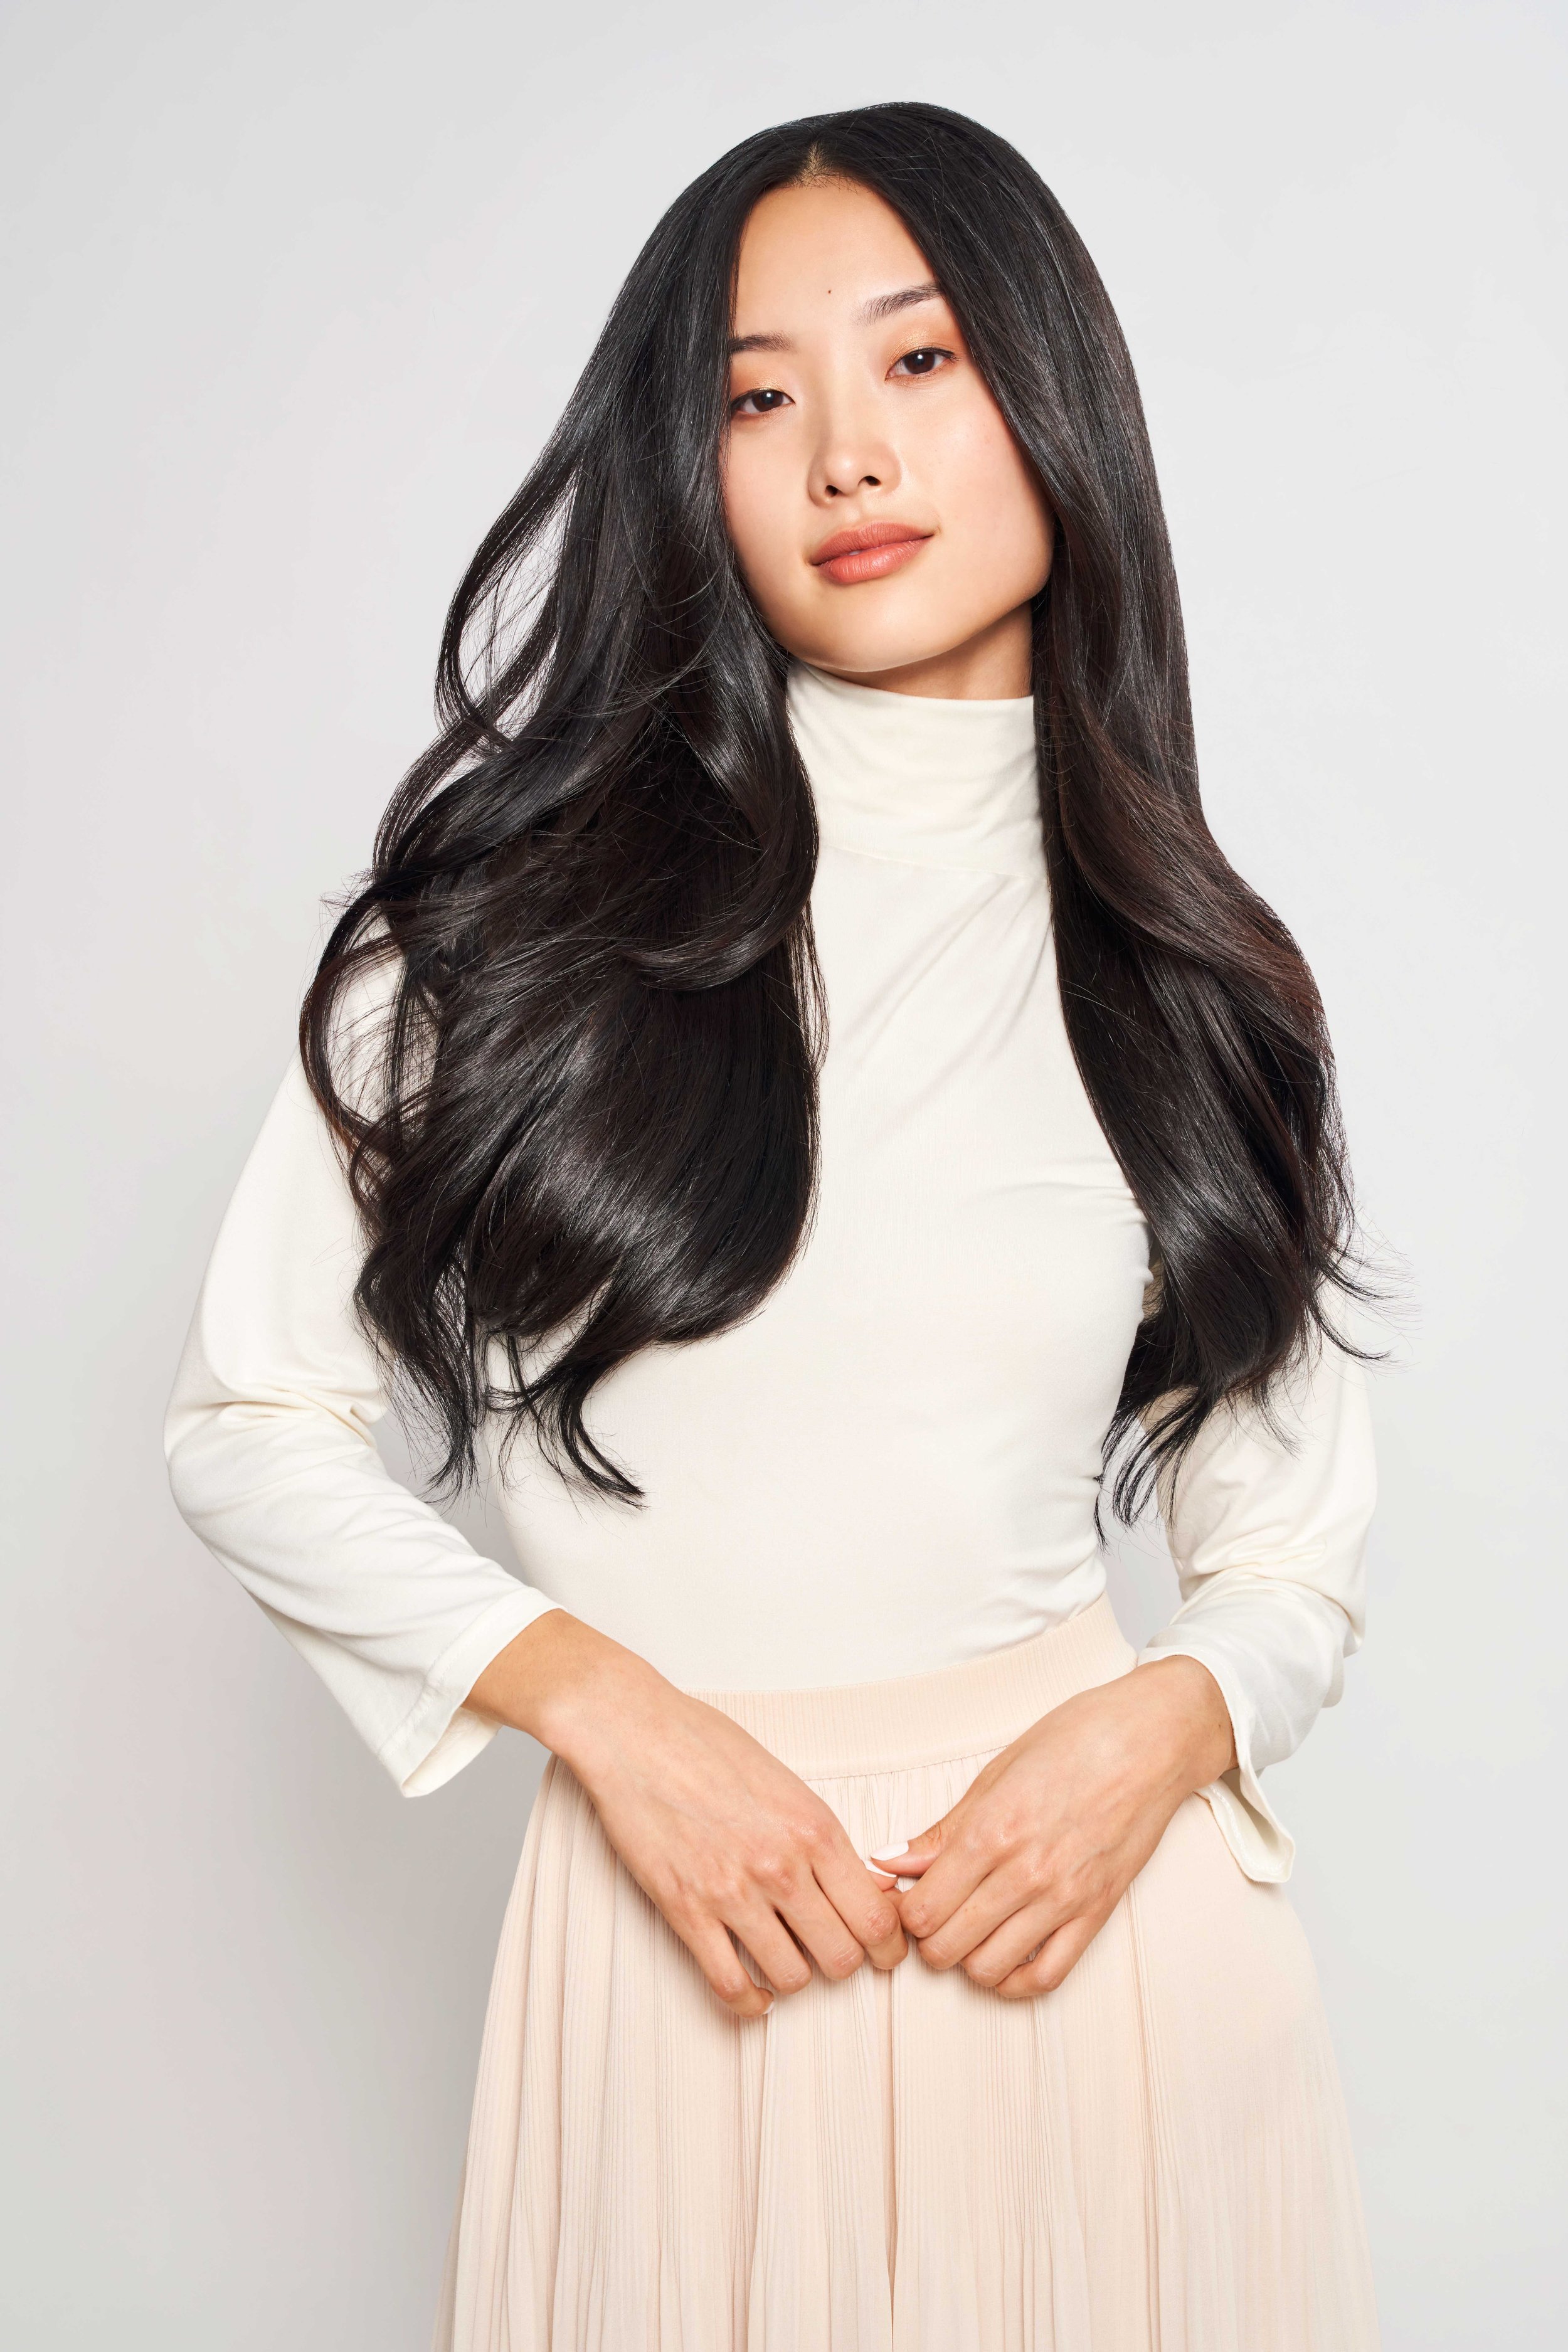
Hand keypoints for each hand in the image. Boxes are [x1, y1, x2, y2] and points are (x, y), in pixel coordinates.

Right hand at [466, 1611, 907, 2018]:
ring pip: (792, 1978)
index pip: (875, 1917)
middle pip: (842, 1957)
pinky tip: (753, 1992)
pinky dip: (748, 2001)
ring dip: (793, 1977)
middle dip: (842, 1963)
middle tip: (830, 1954)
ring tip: (784, 1959)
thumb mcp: (786, 1782)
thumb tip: (866, 1884)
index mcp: (813, 1827)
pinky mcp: (685, 1909)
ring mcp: (732, 1891)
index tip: (880, 1950)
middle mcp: (781, 1865)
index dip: (886, 1945)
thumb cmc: (706, 1745)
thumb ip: (824, 1837)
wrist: (633, 1731)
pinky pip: (730, 1985)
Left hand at [868, 1656, 1234, 2000]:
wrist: (1150, 1739)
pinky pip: (1047, 1976)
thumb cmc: (1073, 1740)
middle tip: (937, 1913)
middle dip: (929, 1938)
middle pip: (945, 1946)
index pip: (920, 1910)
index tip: (910, 1896)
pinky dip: (1016, 1979)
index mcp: (989, 1831)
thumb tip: (890, 1860)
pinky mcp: (1097, 1912)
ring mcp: (1062, 1898)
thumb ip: (942, 1830)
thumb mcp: (995, 1773)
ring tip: (971, 1929)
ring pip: (988, 1968)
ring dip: (968, 1957)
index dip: (904, 1911)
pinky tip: (1006, 1955)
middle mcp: (1023, 1872)